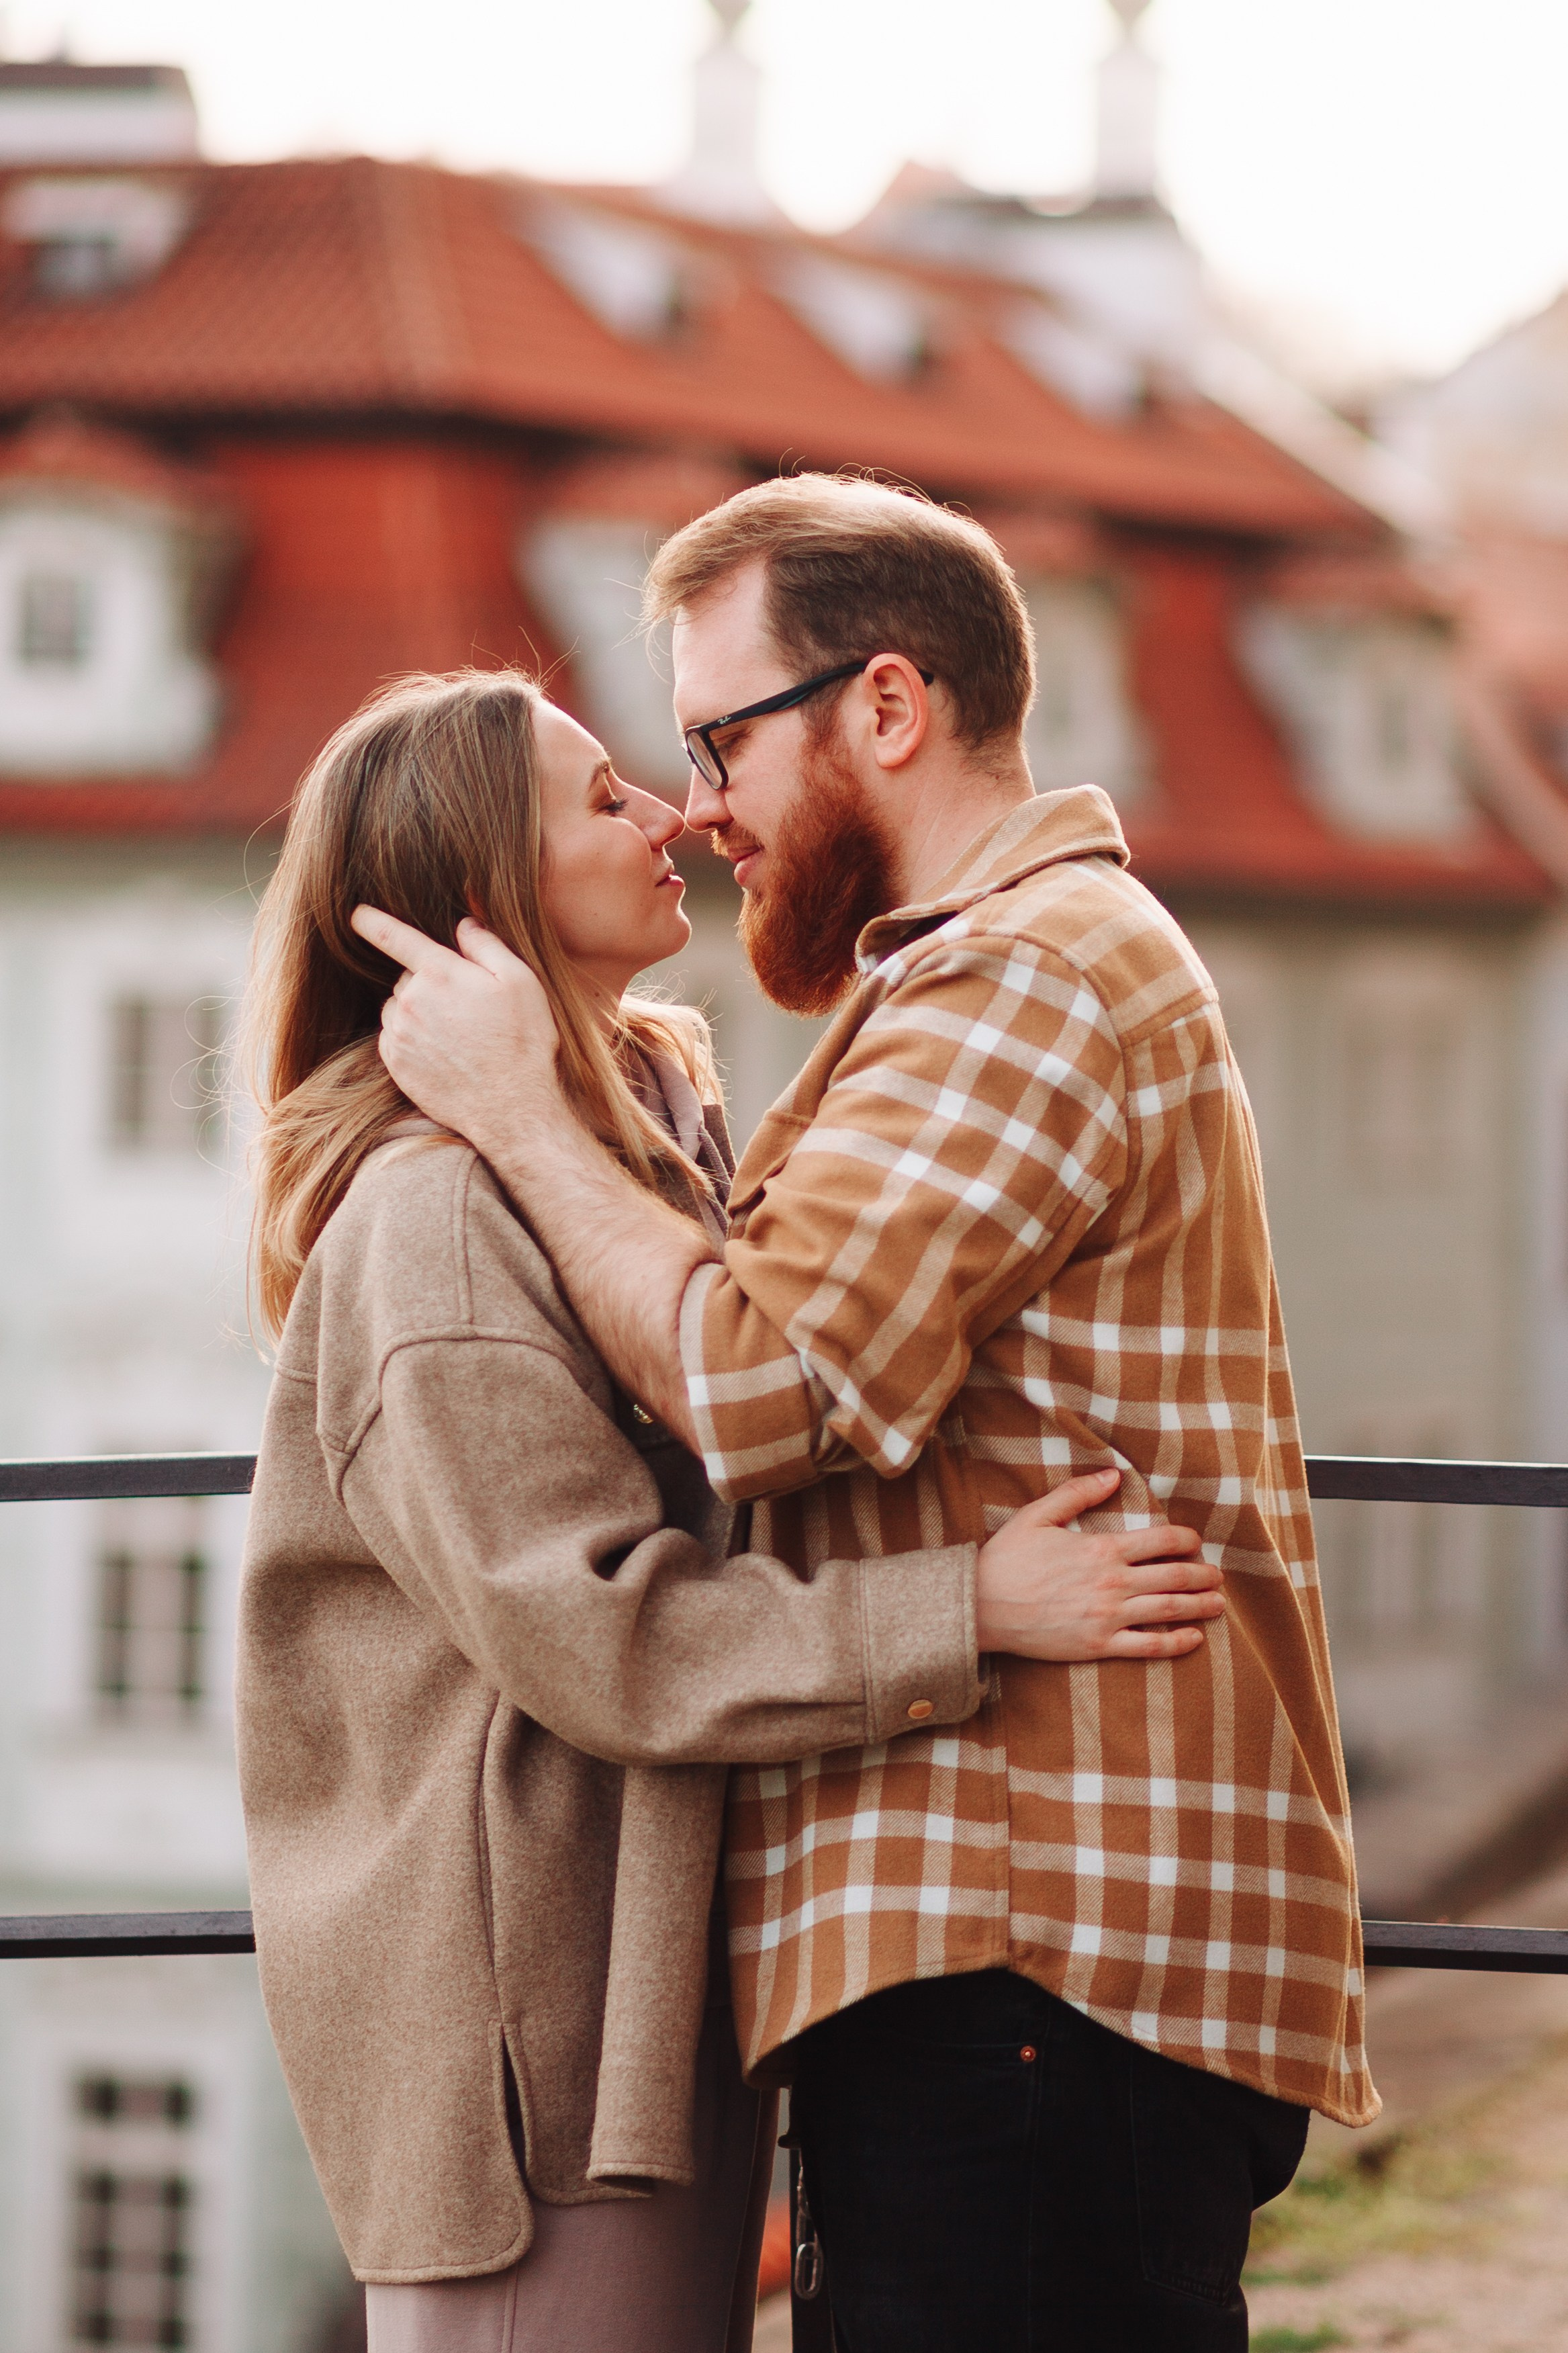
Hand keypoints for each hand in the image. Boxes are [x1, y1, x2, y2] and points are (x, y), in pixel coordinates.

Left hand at [350, 909, 562, 1149]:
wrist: (511, 1107)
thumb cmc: (522, 1040)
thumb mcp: (520, 981)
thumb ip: (486, 945)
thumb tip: (465, 923)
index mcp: (439, 973)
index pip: (395, 937)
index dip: (373, 922)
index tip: (356, 914)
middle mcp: (410, 1001)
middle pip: (408, 978)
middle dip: (430, 983)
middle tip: (467, 1007)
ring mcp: (399, 1035)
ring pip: (399, 1008)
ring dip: (418, 1011)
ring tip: (457, 1034)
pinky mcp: (396, 1065)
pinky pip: (394, 1037)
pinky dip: (411, 1038)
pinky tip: (443, 1053)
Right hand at [974, 1468, 1219, 1662]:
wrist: (981, 1606)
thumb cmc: (1006, 1559)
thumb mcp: (1038, 1515)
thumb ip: (1078, 1492)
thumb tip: (1114, 1475)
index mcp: (1102, 1548)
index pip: (1161, 1540)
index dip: (1186, 1539)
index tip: (1196, 1541)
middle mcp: (1113, 1583)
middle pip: (1174, 1576)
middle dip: (1203, 1575)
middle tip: (1218, 1576)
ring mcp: (1108, 1617)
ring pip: (1169, 1610)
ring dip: (1200, 1606)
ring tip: (1218, 1604)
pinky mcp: (1099, 1645)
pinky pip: (1148, 1646)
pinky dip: (1177, 1643)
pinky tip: (1194, 1638)